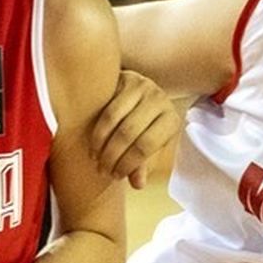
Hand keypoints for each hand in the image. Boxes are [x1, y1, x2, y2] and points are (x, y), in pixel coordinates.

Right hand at [92, 69, 178, 188]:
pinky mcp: (125, 78)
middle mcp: (160, 100)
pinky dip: (96, 128)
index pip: (146, 145)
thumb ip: (142, 164)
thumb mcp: (149, 145)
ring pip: (113, 119)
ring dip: (100, 143)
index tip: (115, 176)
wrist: (142, 96)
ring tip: (95, 159)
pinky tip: (92, 144)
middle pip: (128, 132)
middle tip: (101, 170)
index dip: (127, 164)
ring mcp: (142, 86)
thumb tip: (137, 184)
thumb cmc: (147, 127)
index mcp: (171, 120)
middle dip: (111, 155)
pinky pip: (105, 106)